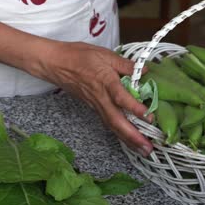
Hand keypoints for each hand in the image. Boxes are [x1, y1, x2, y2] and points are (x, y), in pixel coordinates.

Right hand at [37, 41, 153, 156]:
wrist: (56, 63)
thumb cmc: (79, 56)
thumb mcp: (105, 54)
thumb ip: (125, 64)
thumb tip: (145, 71)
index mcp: (105, 82)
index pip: (120, 97)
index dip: (134, 107)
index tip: (148, 116)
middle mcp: (101, 98)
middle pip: (116, 121)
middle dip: (133, 136)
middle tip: (148, 148)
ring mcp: (96, 105)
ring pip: (112, 125)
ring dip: (128, 139)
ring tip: (143, 150)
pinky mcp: (93, 108)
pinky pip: (108, 123)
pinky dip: (119, 133)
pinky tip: (129, 139)